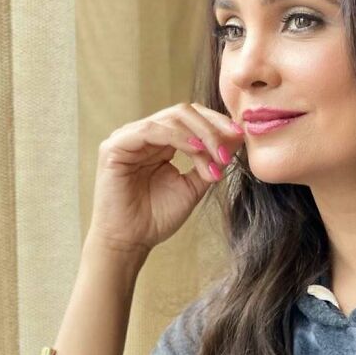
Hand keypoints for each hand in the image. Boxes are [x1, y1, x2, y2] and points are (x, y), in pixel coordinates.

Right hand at [85, 101, 243, 255]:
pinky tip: (196, 149)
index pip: (191, 118)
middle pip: (184, 112)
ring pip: (171, 118)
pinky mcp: (116, 146)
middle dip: (212, 127)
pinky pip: (152, 130)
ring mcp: (129, 137)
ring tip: (217, 156)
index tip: (240, 135)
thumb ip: (210, 162)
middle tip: (231, 147)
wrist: (131, 242)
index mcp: (161, 142)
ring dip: (201, 135)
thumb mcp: (193, 186)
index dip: (217, 123)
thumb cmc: (157, 218)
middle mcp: (144, 135)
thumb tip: (236, 138)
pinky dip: (178, 137)